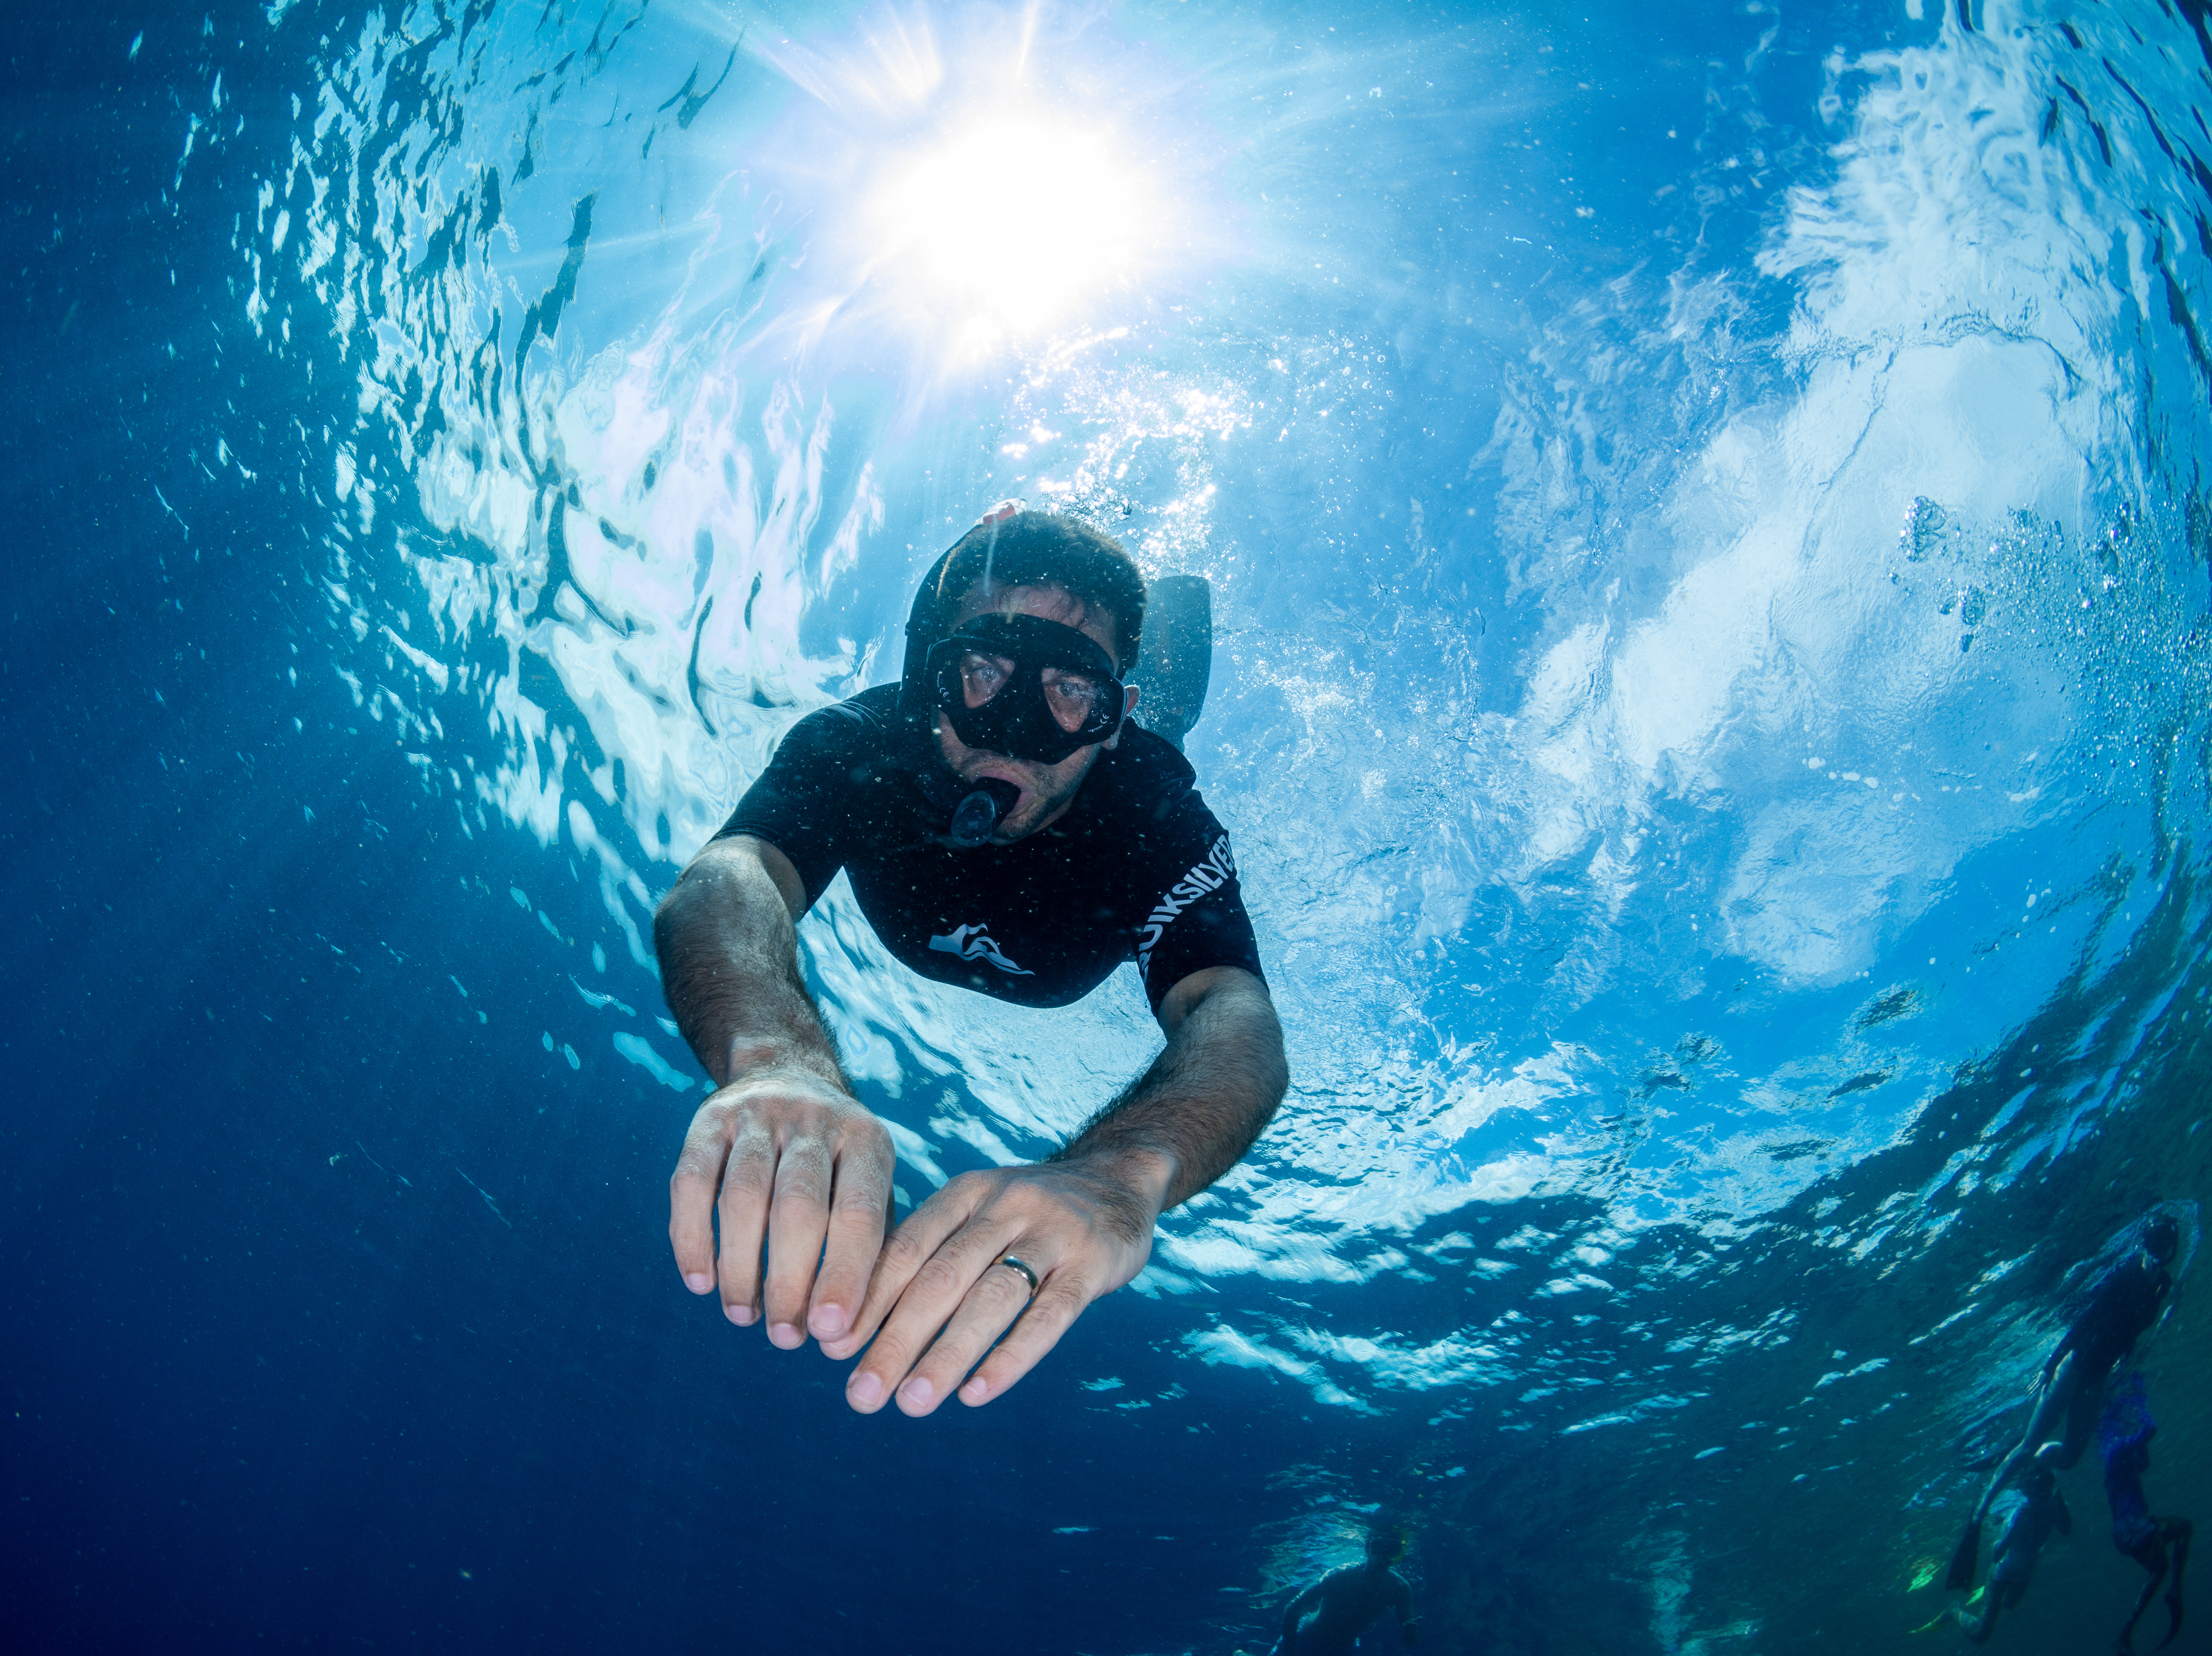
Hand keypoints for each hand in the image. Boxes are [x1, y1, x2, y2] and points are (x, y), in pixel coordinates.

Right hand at [668, 1066, 894, 1347]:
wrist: (787, 1073)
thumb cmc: (838, 1163)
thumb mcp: (868, 1186)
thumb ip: (868, 1249)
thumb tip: (843, 1333)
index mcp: (867, 1141)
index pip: (860, 1213)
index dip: (845, 1275)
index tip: (831, 1331)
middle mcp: (815, 1120)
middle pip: (799, 1207)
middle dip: (790, 1280)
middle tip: (784, 1338)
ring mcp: (759, 1114)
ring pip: (743, 1197)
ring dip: (741, 1267)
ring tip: (743, 1317)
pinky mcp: (709, 1119)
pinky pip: (692, 1182)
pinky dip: (693, 1237)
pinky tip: (701, 1282)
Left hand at [824, 1151, 1167, 1413]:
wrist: (1118, 1178)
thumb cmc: (1027, 1216)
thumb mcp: (977, 1214)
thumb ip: (929, 1259)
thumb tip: (855, 1329)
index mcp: (966, 1193)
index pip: (907, 1246)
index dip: (868, 1298)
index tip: (832, 1347)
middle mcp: (1005, 1206)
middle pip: (941, 1277)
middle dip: (896, 1339)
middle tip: (861, 1394)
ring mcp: (1052, 1233)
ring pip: (991, 1298)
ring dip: (947, 1354)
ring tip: (911, 1403)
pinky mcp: (1093, 1263)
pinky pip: (1050, 1315)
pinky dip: (1011, 1355)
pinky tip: (977, 1393)